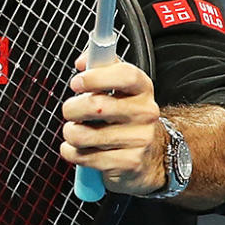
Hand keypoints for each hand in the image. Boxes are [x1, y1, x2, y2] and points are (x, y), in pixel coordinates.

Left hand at [59, 53, 166, 195]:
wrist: (154, 154)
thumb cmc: (126, 115)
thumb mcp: (120, 87)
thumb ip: (101, 66)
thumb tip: (82, 61)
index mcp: (142, 89)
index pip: (125, 75)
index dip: (95, 77)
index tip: (76, 83)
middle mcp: (145, 113)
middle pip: (96, 106)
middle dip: (71, 108)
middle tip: (71, 111)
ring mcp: (139, 139)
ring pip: (82, 135)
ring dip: (70, 133)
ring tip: (77, 131)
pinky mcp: (128, 162)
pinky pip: (82, 156)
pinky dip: (71, 152)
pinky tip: (81, 149)